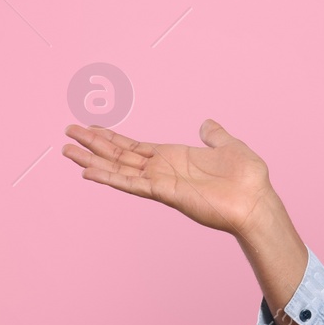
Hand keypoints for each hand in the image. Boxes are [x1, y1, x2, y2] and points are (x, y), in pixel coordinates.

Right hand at [62, 119, 278, 239]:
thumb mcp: (230, 146)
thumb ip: (214, 135)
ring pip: (118, 168)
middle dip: (93, 144)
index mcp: (174, 157)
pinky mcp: (164, 193)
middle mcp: (162, 170)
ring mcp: (161, 182)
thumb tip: (206, 123)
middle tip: (67, 132)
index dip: (112, 137)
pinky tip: (87, 171)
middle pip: (119, 155)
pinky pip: (131, 184)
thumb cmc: (248, 178)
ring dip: (92, 159)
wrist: (257, 201)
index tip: (91, 127)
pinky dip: (109, 177)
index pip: (135, 146)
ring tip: (66, 150)